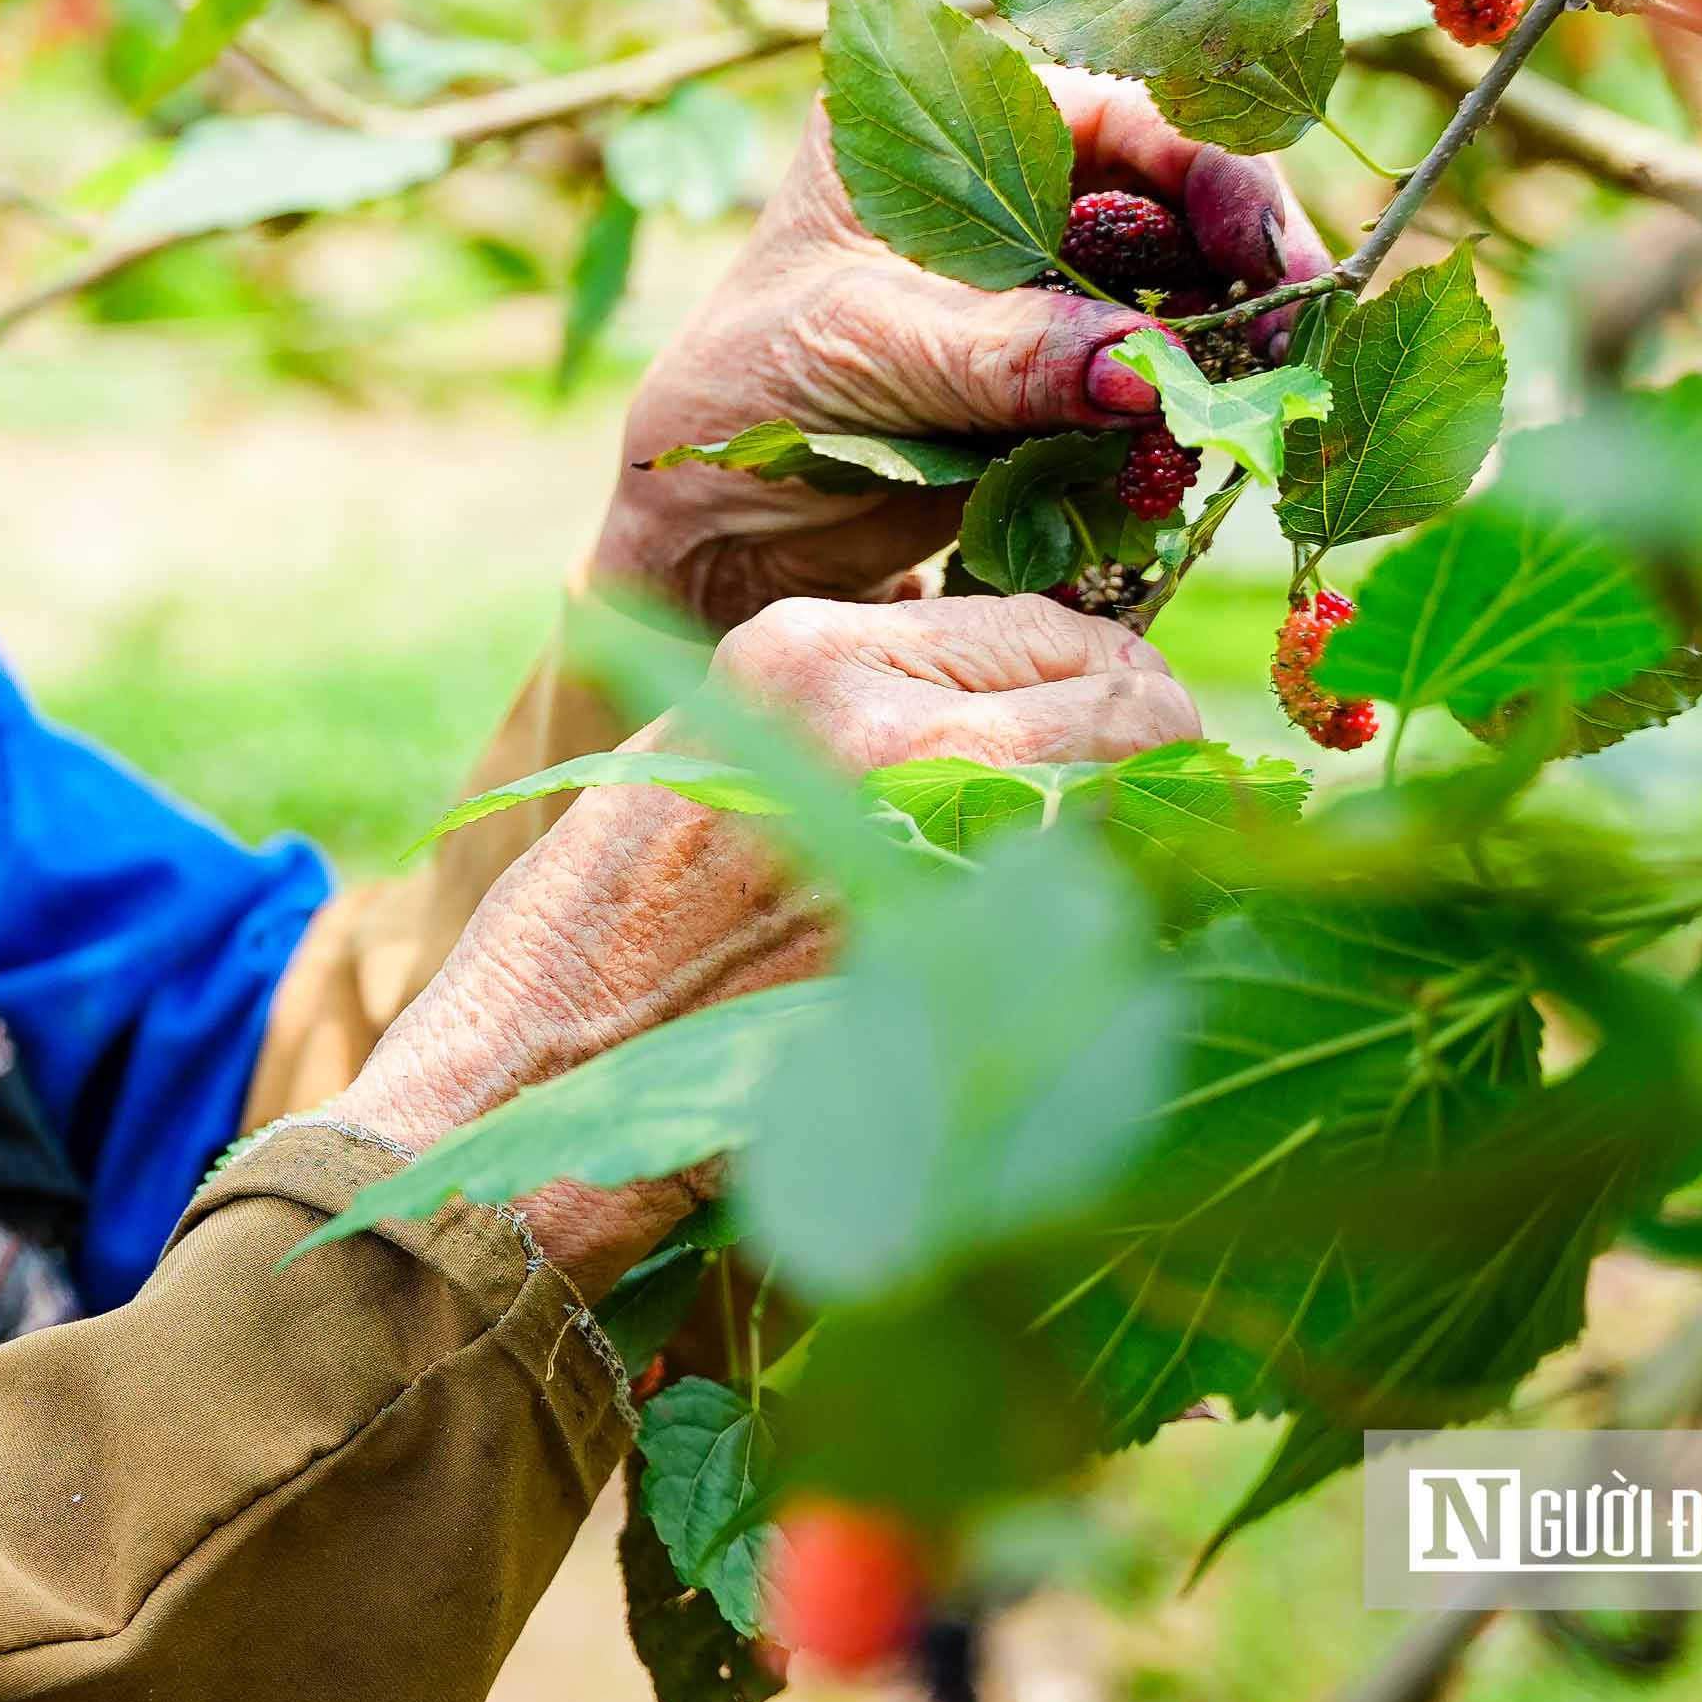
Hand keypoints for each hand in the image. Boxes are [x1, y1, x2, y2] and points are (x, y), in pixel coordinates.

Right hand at [325, 597, 1196, 1291]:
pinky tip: (1068, 973)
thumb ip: (859, 707)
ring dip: (1155, 856)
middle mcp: (880, 718)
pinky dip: (1124, 949)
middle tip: (1141, 830)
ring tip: (1101, 901)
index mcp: (809, 652)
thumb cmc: (609, 928)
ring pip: (1151, 816)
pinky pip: (1116, 932)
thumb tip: (1017, 690)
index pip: (1061, 635)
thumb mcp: (717, 753)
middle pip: (1140, 710)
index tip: (1105, 750)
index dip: (1109, 697)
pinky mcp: (962, 960)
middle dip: (1160, 769)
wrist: (541, 1066)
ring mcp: (929, 841)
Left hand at [593, 69, 1326, 626]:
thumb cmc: (742, 398)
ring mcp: (1039, 280)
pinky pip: (1161, 373)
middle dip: (1244, 261)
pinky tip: (1225, 437)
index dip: (1211, 170)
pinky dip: (1199, 404)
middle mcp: (1001, 181)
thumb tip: (1149, 362)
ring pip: (1183, 285)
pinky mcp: (1061, 374)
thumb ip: (1004, 352)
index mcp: (935, 116)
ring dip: (1234, 339)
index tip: (1269, 254)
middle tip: (1295, 341)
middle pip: (1174, 192)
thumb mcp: (861, 349)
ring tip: (1272, 397)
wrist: (708, 528)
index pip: (1115, 108)